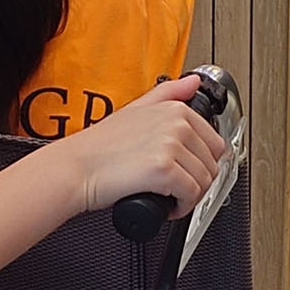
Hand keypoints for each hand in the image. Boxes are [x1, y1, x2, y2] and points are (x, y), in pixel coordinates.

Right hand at [57, 76, 226, 220]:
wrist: (74, 169)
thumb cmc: (99, 146)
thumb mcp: (135, 109)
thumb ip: (168, 93)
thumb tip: (193, 82)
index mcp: (175, 109)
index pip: (214, 143)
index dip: (202, 164)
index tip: (186, 172)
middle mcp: (176, 124)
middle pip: (212, 164)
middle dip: (198, 182)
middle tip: (177, 189)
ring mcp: (171, 145)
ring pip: (204, 181)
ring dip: (191, 197)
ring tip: (169, 197)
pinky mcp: (164, 170)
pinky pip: (191, 195)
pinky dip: (182, 207)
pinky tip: (167, 206)